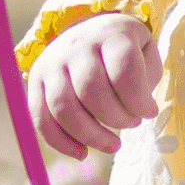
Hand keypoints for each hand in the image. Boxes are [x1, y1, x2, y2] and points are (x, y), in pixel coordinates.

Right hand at [28, 12, 162, 158]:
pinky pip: (40, 118)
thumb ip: (146, 78)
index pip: (123, 71)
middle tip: (132, 124)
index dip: (139, 101)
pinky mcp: (35, 81)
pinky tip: (82, 153)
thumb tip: (142, 112)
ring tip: (113, 145)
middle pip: (91, 90)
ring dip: (91, 136)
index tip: (149, 112)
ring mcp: (52, 62)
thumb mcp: (145, 52)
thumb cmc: (124, 50)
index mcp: (110, 33)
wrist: (90, 32)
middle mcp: (76, 44)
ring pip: (64, 107)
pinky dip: (60, 143)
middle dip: (117, 119)